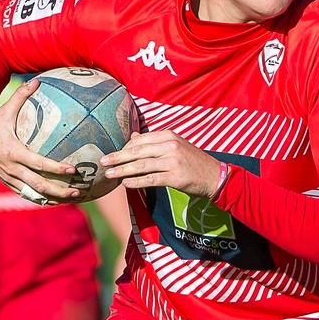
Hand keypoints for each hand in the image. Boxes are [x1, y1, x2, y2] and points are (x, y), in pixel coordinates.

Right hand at [0, 78, 81, 203]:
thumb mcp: (5, 110)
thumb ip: (21, 96)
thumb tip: (38, 81)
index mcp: (13, 152)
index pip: (39, 164)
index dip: (57, 168)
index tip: (74, 169)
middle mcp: (12, 168)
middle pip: (39, 184)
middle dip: (61, 190)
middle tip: (80, 190)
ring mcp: (8, 177)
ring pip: (34, 193)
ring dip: (53, 197)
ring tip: (72, 197)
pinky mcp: (6, 181)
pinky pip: (25, 194)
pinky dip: (40, 198)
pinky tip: (55, 199)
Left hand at [103, 131, 223, 196]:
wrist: (215, 176)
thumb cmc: (193, 161)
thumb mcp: (176, 145)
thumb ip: (154, 141)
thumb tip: (133, 137)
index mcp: (168, 136)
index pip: (140, 140)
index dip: (124, 148)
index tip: (113, 155)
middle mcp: (170, 146)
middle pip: (137, 151)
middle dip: (117, 157)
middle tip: (102, 162)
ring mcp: (173, 161)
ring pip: (141, 165)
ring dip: (122, 170)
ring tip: (109, 174)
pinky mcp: (175, 177)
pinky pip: (150, 179)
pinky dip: (136, 181)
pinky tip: (125, 183)